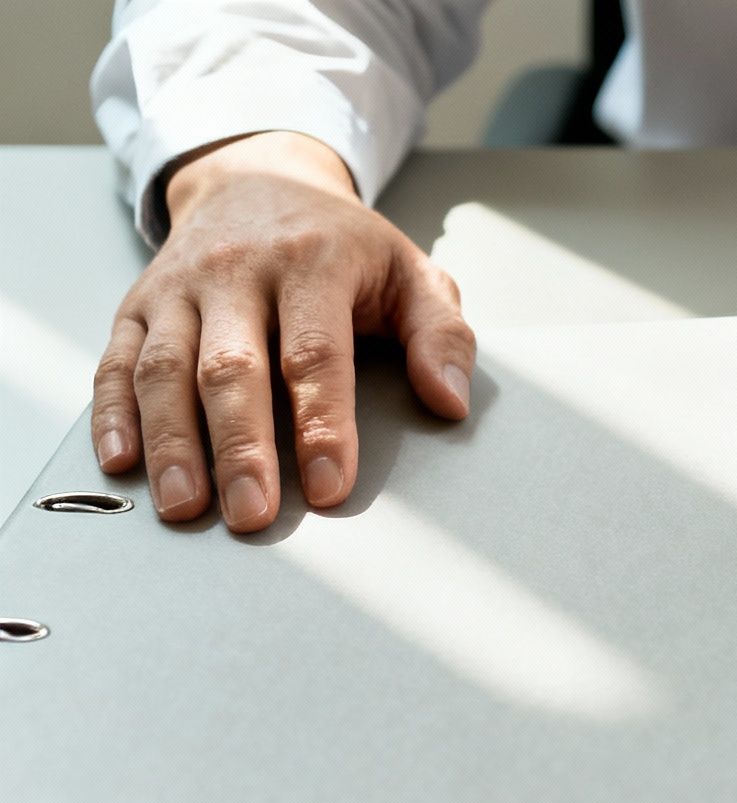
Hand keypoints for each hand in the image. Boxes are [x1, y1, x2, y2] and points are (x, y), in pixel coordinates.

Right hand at [93, 131, 472, 531]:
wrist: (258, 181)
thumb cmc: (342, 245)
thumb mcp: (412, 273)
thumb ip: (442, 335)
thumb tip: (450, 401)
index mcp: (313, 263)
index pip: (314, 354)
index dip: (322, 424)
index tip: (330, 486)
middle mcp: (236, 272)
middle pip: (232, 368)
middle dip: (241, 449)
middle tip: (252, 515)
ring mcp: (180, 288)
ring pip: (165, 369)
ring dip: (172, 443)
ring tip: (187, 509)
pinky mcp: (138, 305)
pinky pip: (116, 361)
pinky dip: (113, 414)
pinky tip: (123, 463)